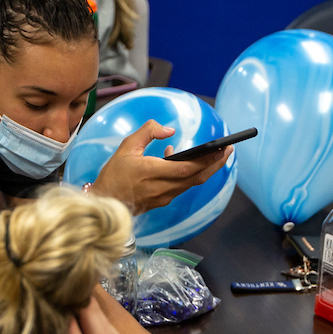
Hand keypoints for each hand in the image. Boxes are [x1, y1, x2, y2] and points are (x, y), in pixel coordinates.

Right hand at [91, 120, 231, 213]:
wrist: (104, 203)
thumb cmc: (113, 175)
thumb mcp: (126, 146)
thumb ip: (148, 132)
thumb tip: (170, 130)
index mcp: (153, 172)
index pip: (188, 167)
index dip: (208, 159)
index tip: (222, 149)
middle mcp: (163, 188)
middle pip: (197, 177)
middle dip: (215, 163)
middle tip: (228, 150)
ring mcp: (164, 197)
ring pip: (191, 183)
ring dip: (205, 169)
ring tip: (214, 154)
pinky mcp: (163, 201)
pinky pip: (181, 186)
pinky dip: (188, 174)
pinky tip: (184, 161)